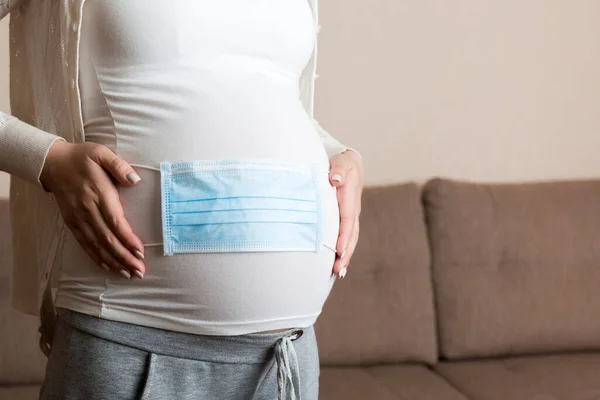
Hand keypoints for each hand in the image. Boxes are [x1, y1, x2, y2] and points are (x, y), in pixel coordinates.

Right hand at [40, 141, 145, 278]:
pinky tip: (108, 267)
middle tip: (140, 271)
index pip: (115, 222)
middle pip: (108, 239)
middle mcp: (88, 210)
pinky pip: (85, 243)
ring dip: (113, 261)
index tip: (140, 251)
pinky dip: (96, 257)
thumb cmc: (81, 158)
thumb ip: (119, 166)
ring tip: (128, 273)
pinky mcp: (72, 222)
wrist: (52, 163)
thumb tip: (135, 180)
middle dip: (124, 257)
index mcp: (98, 194)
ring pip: (97, 245)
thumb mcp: (101, 154)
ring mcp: (79, 218)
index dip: (127, 239)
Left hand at [328, 150, 363, 278]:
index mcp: (350, 197)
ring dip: (345, 256)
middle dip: (345, 253)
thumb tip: (336, 179)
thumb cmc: (342, 163)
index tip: (338, 249)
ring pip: (350, 239)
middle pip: (351, 235)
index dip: (343, 235)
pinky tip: (337, 267)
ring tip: (339, 273)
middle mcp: (353, 210)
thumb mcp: (341, 162)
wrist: (350, 164)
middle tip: (338, 270)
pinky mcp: (347, 221)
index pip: (347, 219)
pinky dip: (343, 252)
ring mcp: (351, 217)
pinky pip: (346, 238)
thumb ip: (339, 170)